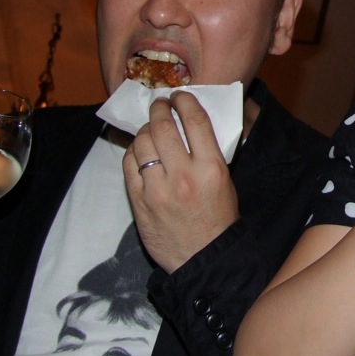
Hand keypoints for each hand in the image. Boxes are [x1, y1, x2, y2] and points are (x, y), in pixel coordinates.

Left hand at [123, 92, 238, 272]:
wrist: (204, 259)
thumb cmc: (219, 219)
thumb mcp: (225, 181)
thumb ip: (209, 152)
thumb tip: (191, 122)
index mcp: (211, 168)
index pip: (195, 120)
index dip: (185, 101)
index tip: (180, 96)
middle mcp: (183, 176)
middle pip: (163, 126)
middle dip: (159, 108)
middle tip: (160, 105)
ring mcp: (158, 189)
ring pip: (142, 142)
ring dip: (145, 129)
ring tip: (150, 129)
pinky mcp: (139, 202)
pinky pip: (129, 164)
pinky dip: (133, 152)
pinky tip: (140, 151)